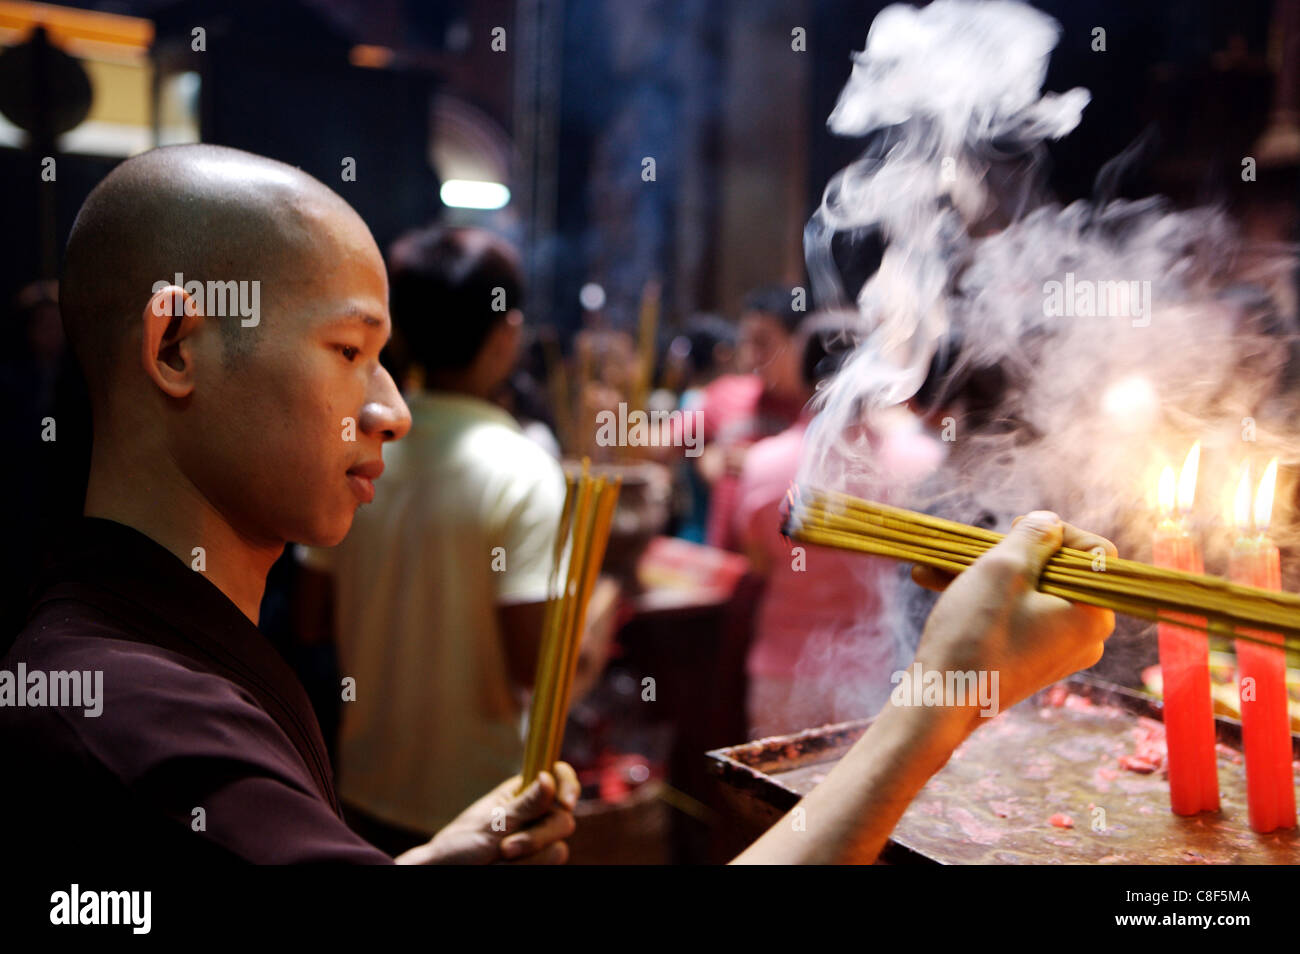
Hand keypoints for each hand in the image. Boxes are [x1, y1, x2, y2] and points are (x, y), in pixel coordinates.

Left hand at [400, 764, 579, 864]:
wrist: (451, 873)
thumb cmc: (463, 844)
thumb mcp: (493, 822)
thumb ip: (526, 804)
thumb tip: (548, 777)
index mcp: (525, 792)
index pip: (559, 777)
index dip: (568, 785)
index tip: (566, 802)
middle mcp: (537, 814)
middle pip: (564, 820)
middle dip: (536, 837)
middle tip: (505, 848)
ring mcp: (539, 841)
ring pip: (558, 848)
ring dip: (528, 858)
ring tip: (498, 859)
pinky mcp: (538, 862)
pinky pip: (550, 866)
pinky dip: (526, 868)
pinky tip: (505, 867)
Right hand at [909, 511, 1115, 731]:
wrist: (938, 704)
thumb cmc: (975, 636)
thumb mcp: (1003, 569)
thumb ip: (1033, 536)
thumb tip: (1049, 522)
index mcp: (1094, 616)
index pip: (1095, 552)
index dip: (1055, 532)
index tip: (1013, 528)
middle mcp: (1085, 638)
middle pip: (1056, 572)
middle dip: (1008, 554)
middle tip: (971, 552)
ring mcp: (1056, 651)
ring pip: (1027, 592)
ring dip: (984, 574)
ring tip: (934, 567)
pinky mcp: (1028, 660)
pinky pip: (1013, 615)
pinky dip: (982, 599)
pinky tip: (935, 584)